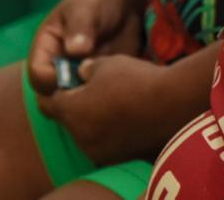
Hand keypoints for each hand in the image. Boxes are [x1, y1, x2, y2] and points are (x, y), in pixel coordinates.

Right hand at [27, 0, 143, 96]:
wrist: (124, 0)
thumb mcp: (86, 8)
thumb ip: (80, 28)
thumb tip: (75, 51)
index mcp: (45, 50)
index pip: (39, 76)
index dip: (53, 81)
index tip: (78, 75)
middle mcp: (58, 69)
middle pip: (53, 97)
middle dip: (72, 97)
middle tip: (96, 85)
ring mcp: (79, 79)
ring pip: (75, 104)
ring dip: (91, 100)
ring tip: (110, 82)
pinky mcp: (98, 84)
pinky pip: (98, 101)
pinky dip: (108, 99)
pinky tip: (122, 84)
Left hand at [36, 54, 178, 164]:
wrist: (175, 104)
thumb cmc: (137, 80)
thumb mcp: (108, 64)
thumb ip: (87, 69)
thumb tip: (82, 73)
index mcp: (71, 112)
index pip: (49, 102)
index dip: (56, 88)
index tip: (66, 79)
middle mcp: (80, 137)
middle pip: (70, 120)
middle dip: (79, 105)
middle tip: (96, 88)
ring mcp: (100, 152)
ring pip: (89, 133)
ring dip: (96, 120)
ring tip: (118, 102)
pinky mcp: (120, 159)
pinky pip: (109, 143)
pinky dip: (114, 132)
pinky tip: (131, 116)